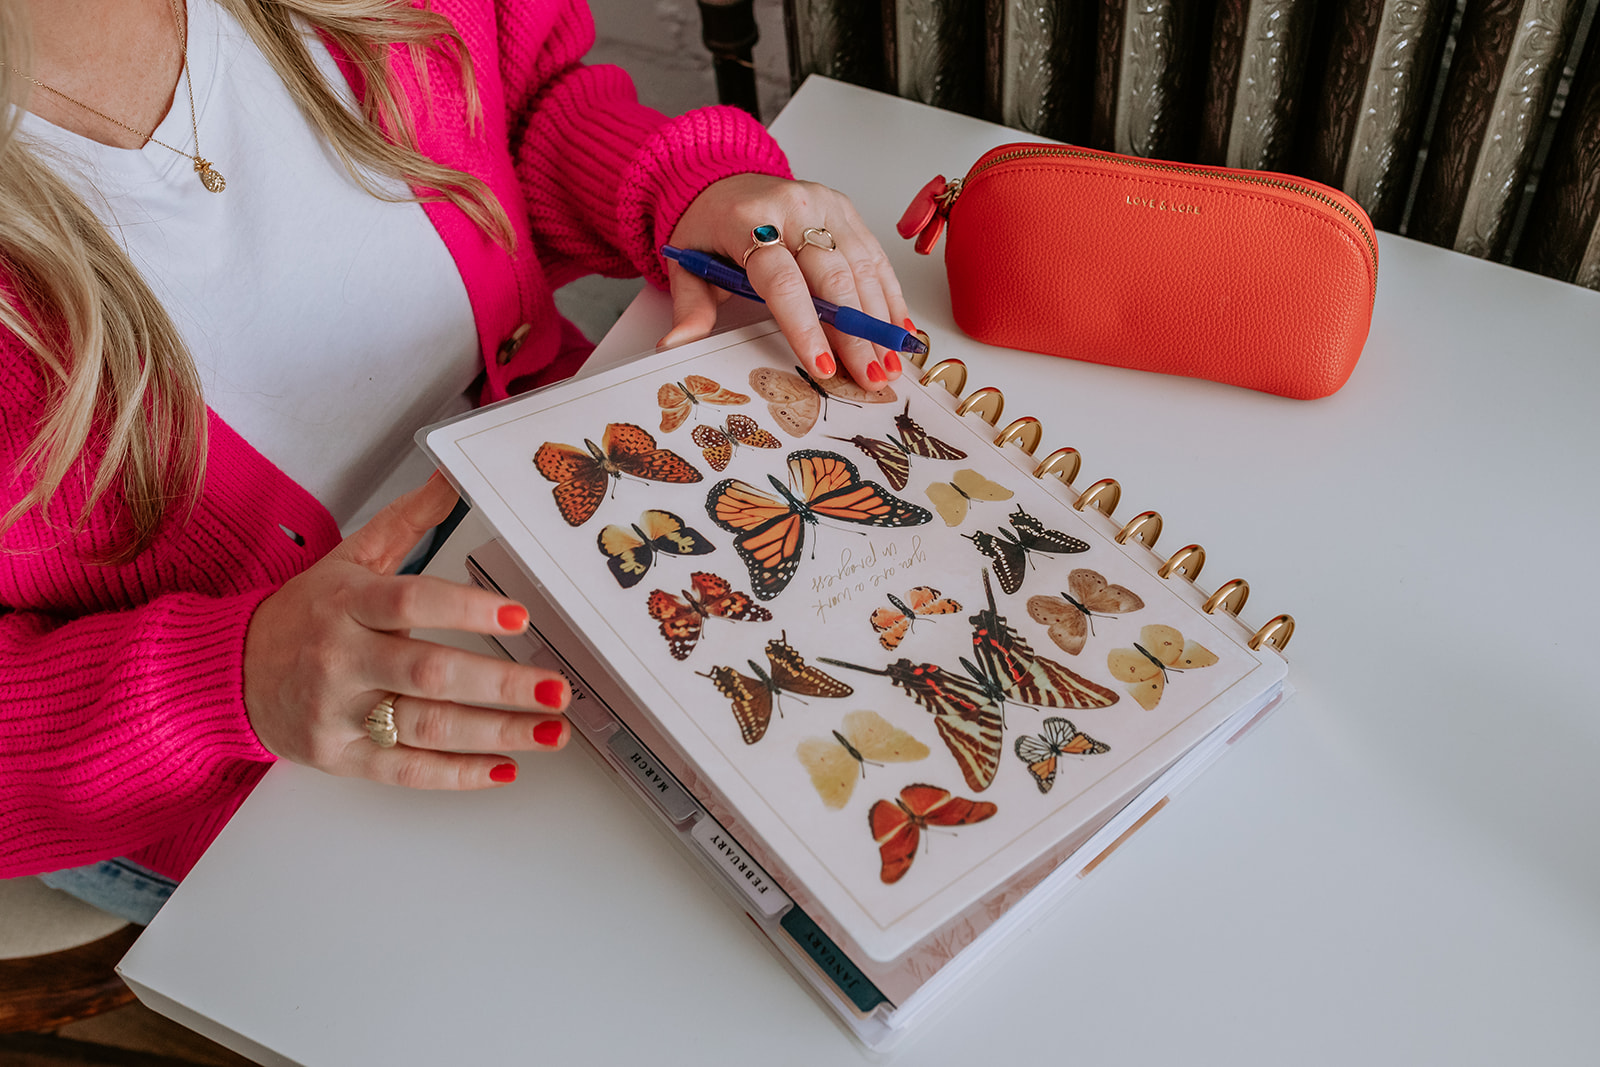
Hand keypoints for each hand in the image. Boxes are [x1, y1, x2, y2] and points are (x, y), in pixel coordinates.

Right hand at [243, 473, 568, 788]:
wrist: (229, 672)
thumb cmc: (305, 613)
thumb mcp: (349, 558)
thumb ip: (406, 520)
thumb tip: (452, 474)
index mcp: (348, 601)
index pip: (411, 602)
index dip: (467, 609)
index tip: (520, 615)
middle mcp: (342, 658)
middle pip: (428, 674)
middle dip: (500, 685)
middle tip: (557, 689)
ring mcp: (338, 713)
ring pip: (426, 728)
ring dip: (496, 733)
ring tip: (551, 731)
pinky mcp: (339, 758)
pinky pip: (406, 772)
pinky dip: (459, 774)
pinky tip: (506, 767)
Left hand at [661, 173, 912, 390]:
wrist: (722, 179)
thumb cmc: (710, 229)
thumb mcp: (688, 266)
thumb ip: (690, 307)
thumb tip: (675, 345)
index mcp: (749, 220)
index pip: (783, 280)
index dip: (806, 326)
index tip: (823, 366)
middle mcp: (793, 207)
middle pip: (832, 276)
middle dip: (856, 334)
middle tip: (871, 377)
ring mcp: (825, 205)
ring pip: (862, 267)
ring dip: (880, 321)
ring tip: (891, 364)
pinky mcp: (846, 209)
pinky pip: (874, 256)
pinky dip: (889, 294)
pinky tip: (898, 329)